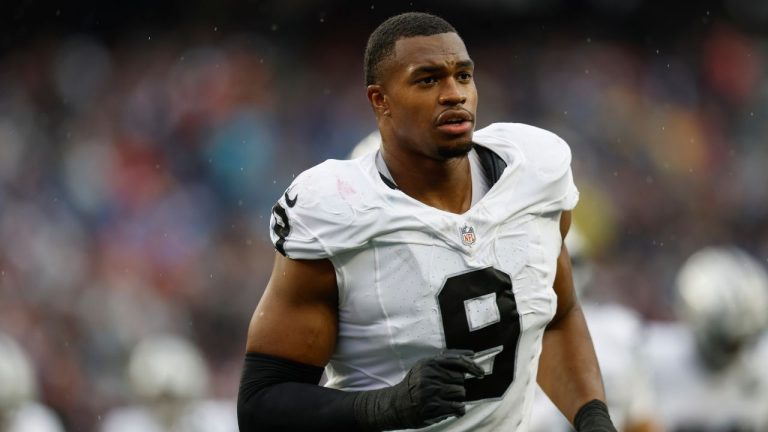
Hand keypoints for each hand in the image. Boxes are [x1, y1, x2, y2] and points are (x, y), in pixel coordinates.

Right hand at [355, 349, 483, 429]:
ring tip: (446, 399)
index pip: (456, 361)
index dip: (471, 366)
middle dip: (458, 384)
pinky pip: (458, 407)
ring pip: (461, 392)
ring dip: (458, 397)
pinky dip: (458, 409)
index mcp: (429, 363)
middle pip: (460, 378)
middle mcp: (430, 376)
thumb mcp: (424, 366)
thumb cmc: (415, 384)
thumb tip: (471, 354)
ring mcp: (432, 392)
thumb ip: (445, 359)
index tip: (480, 372)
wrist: (397, 404)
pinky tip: (452, 409)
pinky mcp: (434, 408)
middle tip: (448, 389)